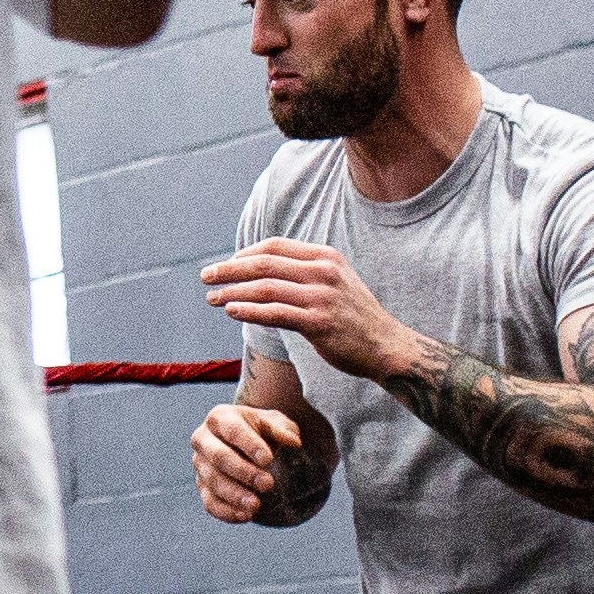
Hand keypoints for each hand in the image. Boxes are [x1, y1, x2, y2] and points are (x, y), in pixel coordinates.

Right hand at [190, 399, 331, 525]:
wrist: (248, 446)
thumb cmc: (262, 431)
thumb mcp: (274, 422)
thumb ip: (282, 429)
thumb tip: (293, 442)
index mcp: (220, 418)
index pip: (232, 430)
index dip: (249, 445)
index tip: (268, 460)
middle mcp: (203, 439)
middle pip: (218, 456)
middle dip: (243, 472)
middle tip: (268, 484)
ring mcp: (200, 464)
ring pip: (213, 481)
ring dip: (234, 495)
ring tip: (256, 505)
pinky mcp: (202, 487)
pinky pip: (209, 502)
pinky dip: (226, 511)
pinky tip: (246, 515)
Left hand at [200, 236, 421, 385]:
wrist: (387, 346)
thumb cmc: (354, 316)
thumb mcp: (334, 281)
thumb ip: (304, 272)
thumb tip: (260, 270)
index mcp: (325, 257)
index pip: (274, 246)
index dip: (244, 254)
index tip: (226, 265)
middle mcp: (323, 271)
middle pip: (263, 264)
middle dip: (229, 269)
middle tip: (206, 277)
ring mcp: (322, 296)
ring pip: (264, 288)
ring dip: (232, 292)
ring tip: (212, 298)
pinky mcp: (319, 322)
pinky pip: (275, 313)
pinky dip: (248, 310)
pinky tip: (231, 311)